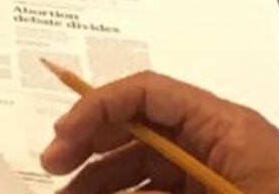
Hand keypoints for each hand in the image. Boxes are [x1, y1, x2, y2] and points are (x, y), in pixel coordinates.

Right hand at [41, 72, 278, 193]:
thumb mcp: (219, 192)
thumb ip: (155, 186)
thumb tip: (95, 187)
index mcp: (225, 126)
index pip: (148, 93)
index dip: (96, 108)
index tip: (62, 140)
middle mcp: (221, 141)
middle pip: (141, 128)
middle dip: (92, 146)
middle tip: (53, 170)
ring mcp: (222, 171)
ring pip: (149, 167)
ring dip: (106, 180)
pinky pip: (167, 191)